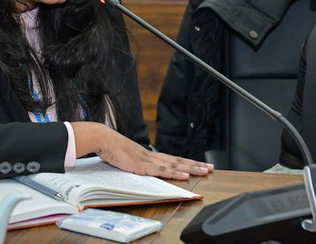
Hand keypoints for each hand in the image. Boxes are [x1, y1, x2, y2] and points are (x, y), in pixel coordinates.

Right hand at [71, 122, 212, 179]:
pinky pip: (162, 171)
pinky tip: (185, 175)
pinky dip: (175, 173)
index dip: (187, 163)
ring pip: (176, 165)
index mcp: (150, 155)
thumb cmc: (113, 149)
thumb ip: (136, 165)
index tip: (199, 165)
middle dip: (196, 165)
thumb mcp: (127, 159)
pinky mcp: (143, 165)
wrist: (104, 140)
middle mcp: (154, 156)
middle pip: (179, 161)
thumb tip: (138, 170)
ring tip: (205, 171)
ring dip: (191, 168)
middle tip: (211, 168)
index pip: (173, 159)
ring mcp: (150, 160)